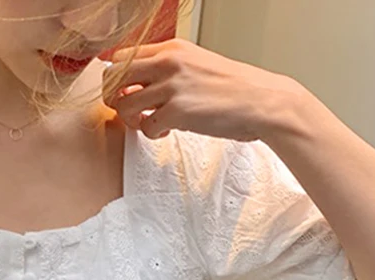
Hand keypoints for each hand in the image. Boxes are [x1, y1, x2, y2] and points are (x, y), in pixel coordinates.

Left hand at [103, 39, 304, 141]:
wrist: (262, 101)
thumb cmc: (231, 89)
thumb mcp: (195, 66)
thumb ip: (165, 71)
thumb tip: (134, 86)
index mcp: (172, 48)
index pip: (122, 57)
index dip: (118, 80)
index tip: (130, 93)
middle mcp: (169, 62)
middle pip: (112, 78)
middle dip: (115, 100)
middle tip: (132, 112)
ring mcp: (173, 86)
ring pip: (123, 105)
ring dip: (132, 121)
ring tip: (151, 123)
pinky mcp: (178, 111)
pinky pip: (145, 127)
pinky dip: (152, 134)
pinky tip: (168, 131)